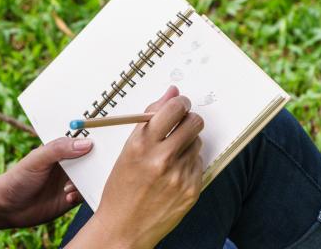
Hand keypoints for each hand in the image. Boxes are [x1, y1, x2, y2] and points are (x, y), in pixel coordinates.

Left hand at [0, 137, 93, 229]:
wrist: (7, 207)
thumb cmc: (18, 177)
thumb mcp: (37, 159)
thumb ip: (59, 149)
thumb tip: (87, 144)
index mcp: (61, 148)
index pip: (83, 139)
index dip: (95, 139)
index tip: (107, 140)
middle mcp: (70, 162)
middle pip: (92, 158)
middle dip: (97, 162)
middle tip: (98, 167)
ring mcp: (72, 180)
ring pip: (92, 178)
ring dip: (87, 182)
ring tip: (69, 187)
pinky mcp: (72, 198)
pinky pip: (86, 195)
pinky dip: (81, 195)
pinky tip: (68, 198)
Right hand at [91, 86, 204, 248]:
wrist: (124, 227)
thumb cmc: (121, 187)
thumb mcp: (128, 149)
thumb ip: (150, 118)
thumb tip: (172, 92)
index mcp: (140, 144)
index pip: (171, 109)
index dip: (180, 103)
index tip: (180, 103)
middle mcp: (160, 158)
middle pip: (193, 122)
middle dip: (189, 119)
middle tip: (182, 123)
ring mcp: (178, 175)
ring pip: (197, 142)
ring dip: (188, 142)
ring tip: (171, 154)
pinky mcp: (191, 190)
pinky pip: (199, 163)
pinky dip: (189, 163)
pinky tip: (174, 172)